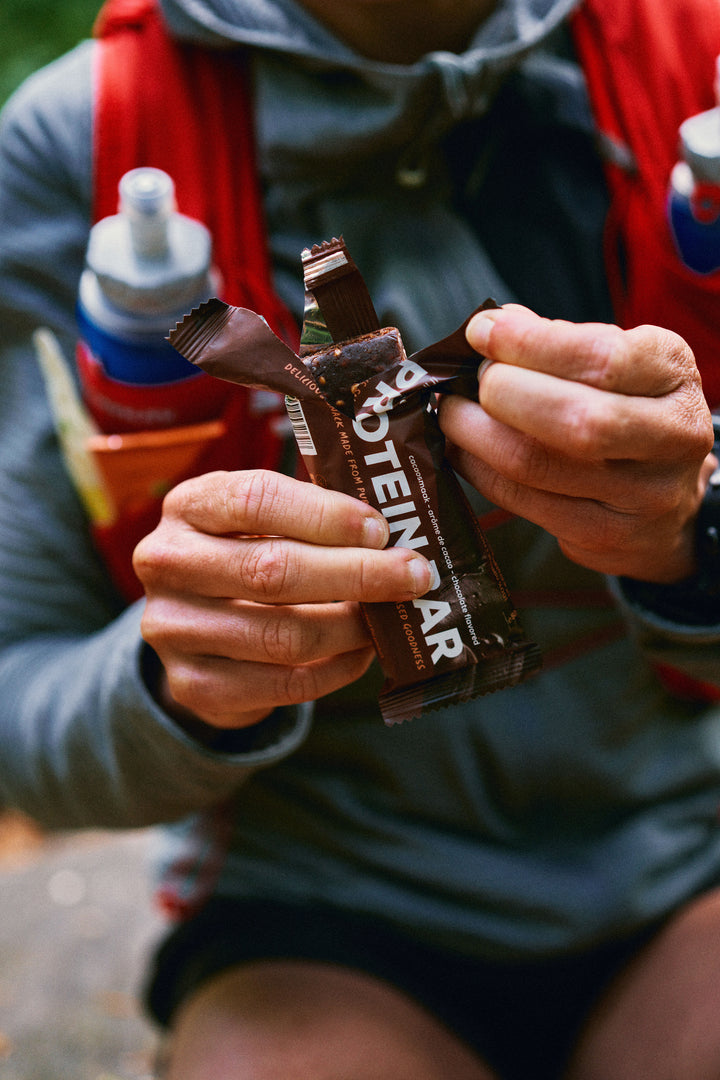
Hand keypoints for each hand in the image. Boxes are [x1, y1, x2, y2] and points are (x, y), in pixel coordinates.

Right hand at [133, 469, 431, 729]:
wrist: (193, 627)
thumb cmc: (247, 552)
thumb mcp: (262, 519)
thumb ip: (313, 515)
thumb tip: (397, 530)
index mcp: (188, 505)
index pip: (256, 500)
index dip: (325, 515)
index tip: (381, 529)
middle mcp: (167, 563)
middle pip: (272, 571)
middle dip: (357, 573)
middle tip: (414, 574)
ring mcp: (172, 629)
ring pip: (282, 635)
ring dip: (351, 628)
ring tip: (390, 616)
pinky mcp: (192, 685)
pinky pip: (283, 684)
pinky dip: (336, 670)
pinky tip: (362, 652)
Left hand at [438, 305, 715, 582]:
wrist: (672, 495)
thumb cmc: (631, 410)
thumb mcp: (620, 362)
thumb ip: (560, 341)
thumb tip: (490, 329)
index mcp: (673, 375)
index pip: (603, 359)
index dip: (531, 344)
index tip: (483, 332)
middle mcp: (671, 438)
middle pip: (574, 421)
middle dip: (503, 393)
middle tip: (472, 380)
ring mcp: (642, 496)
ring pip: (535, 465)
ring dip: (475, 433)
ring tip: (452, 411)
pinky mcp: (604, 537)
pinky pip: (521, 501)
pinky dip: (478, 470)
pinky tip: (462, 449)